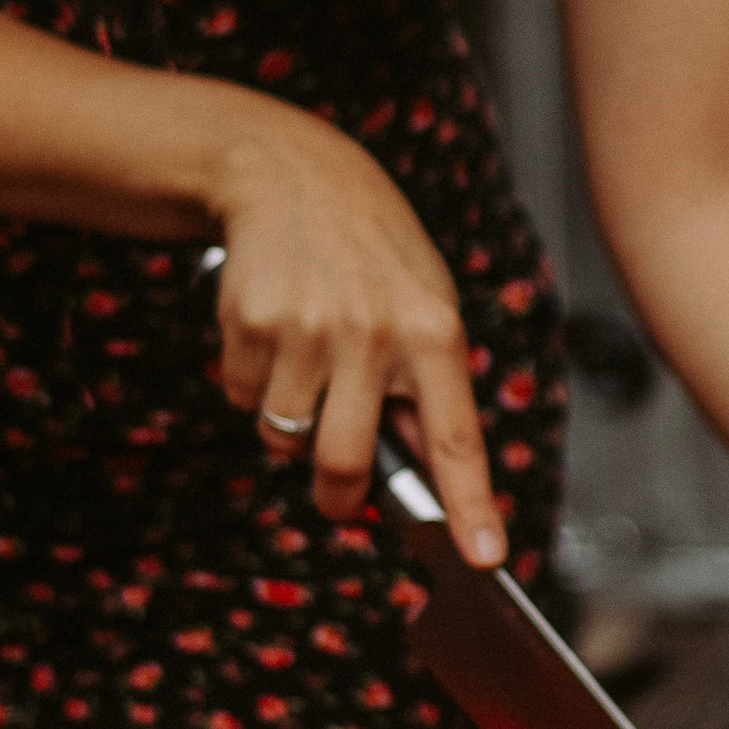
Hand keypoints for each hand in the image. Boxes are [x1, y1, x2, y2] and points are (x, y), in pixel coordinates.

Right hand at [210, 119, 505, 564]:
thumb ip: (426, 385)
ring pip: (284, 435)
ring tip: (305, 359)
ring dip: (288, 422)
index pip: (457, 436)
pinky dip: (252, 381)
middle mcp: (375, 332)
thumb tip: (427, 475)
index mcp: (435, 331)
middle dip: (336, 494)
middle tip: (337, 493)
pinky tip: (272, 330)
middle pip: (345, 461)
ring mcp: (309, 327)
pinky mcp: (251, 320)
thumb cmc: (370, 251)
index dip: (470, 504)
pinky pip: (243, 396)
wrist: (290, 172)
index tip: (486, 556)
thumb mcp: (424, 300)